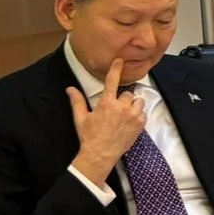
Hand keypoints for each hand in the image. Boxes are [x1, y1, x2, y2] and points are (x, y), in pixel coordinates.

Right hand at [68, 60, 148, 182]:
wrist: (101, 154)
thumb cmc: (89, 136)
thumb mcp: (81, 118)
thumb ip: (77, 101)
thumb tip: (70, 88)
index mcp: (106, 103)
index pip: (112, 81)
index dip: (116, 69)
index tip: (120, 60)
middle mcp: (122, 106)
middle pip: (128, 93)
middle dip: (123, 99)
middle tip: (116, 109)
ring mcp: (133, 115)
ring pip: (138, 101)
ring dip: (133, 105)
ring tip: (124, 115)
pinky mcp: (141, 123)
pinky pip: (143, 113)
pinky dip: (138, 115)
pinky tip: (129, 122)